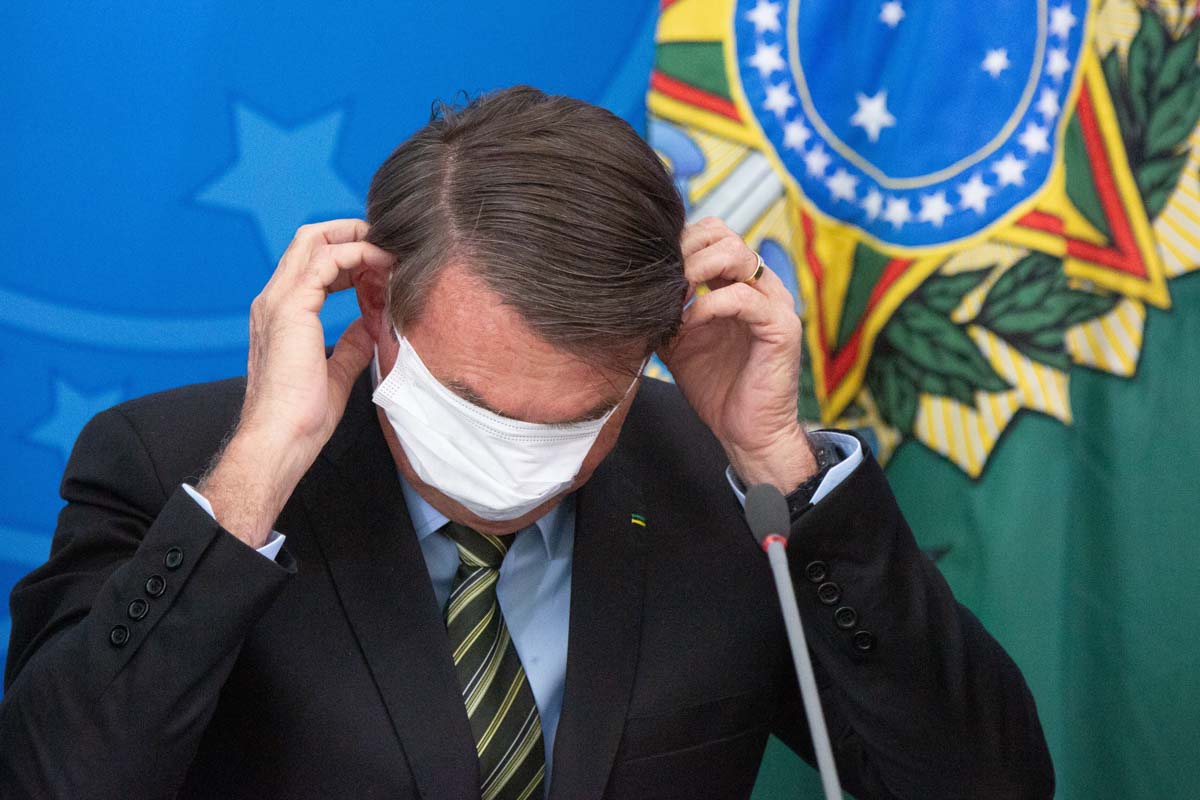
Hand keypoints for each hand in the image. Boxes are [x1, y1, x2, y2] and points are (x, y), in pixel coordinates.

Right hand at [199, 219, 391, 546]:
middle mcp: (274, 300)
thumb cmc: (303, 418)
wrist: (281, 440)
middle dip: (351, 233)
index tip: (381, 264)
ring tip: (390, 252)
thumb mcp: (338, 372)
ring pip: (316, 241)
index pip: (311, 262)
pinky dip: (358, 256)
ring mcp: (278, 301)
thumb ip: (353, 342)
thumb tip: (372, 324)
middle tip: (387, 243)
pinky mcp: (291, 307)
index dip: (348, 256)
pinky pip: (327, 261)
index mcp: (280, 314)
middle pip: (310, 240)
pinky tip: (383, 266)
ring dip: (358, 240)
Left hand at [660, 217, 815, 491]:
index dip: (679, 244)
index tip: (652, 271)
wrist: (745, 432)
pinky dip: (708, 306)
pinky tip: (687, 323)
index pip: (711, 235)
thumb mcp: (678, 340)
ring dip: (696, 270)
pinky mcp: (781, 327)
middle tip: (660, 280)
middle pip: (723, 235)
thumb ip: (665, 309)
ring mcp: (775, 303)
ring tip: (673, 297)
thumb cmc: (715, 386)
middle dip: (685, 251)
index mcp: (739, 283)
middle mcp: (761, 286)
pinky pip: (743, 298)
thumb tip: (631, 288)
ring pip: (738, 255)